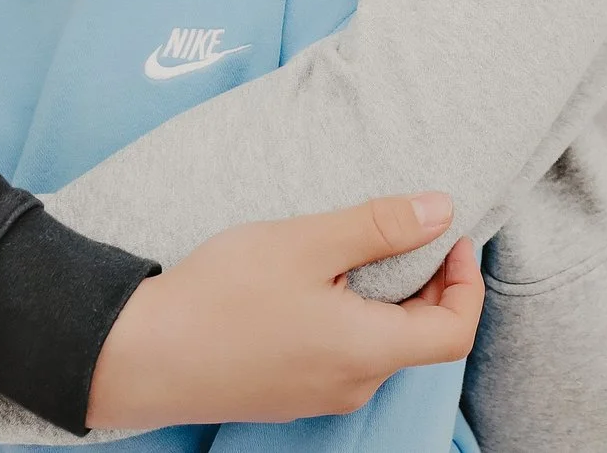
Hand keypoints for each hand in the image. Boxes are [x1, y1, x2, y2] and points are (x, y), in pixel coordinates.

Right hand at [86, 193, 482, 430]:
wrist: (139, 356)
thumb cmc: (221, 296)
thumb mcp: (307, 242)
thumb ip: (381, 226)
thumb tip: (442, 211)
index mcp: (367, 352)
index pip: (455, 332)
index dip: (467, 282)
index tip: (447, 236)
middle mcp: (352, 385)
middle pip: (420, 338)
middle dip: (428, 283)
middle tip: (403, 231)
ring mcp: (318, 397)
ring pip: (380, 346)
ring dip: (385, 299)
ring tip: (352, 251)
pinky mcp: (288, 395)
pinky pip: (343, 357)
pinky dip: (352, 319)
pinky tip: (314, 284)